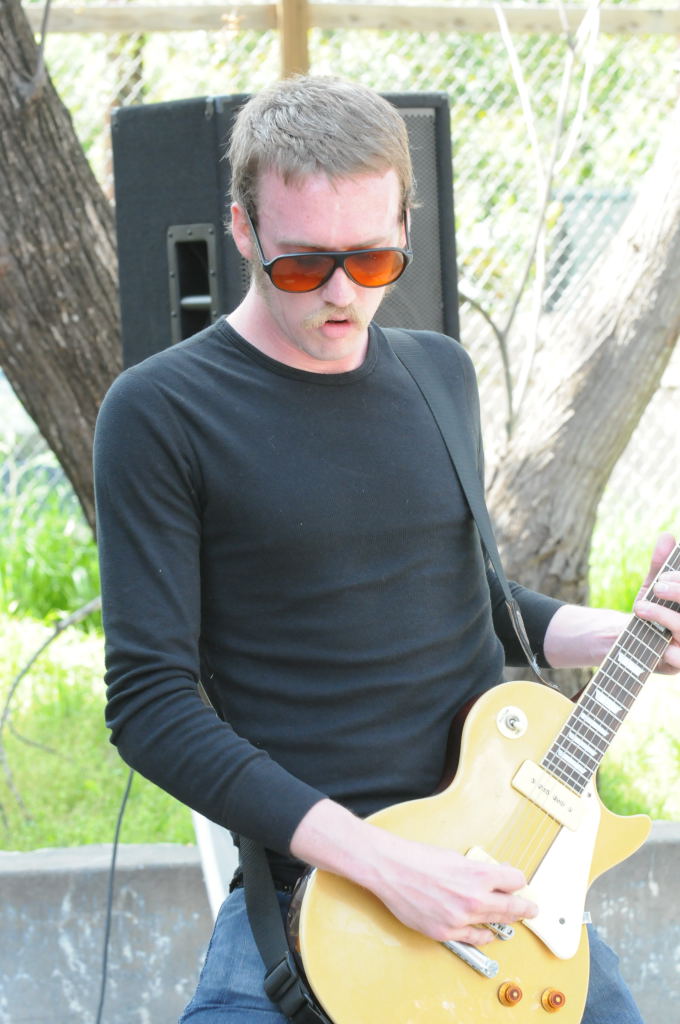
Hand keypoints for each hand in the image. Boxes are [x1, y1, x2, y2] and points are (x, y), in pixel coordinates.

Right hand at [360, 828, 538, 945]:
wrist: (391, 870)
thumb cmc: (418, 858)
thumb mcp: (455, 857)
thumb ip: (478, 870)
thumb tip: (493, 876)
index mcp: (479, 874)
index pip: (516, 881)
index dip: (518, 882)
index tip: (519, 884)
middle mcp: (474, 898)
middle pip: (512, 907)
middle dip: (525, 908)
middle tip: (532, 910)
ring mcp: (461, 918)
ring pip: (495, 924)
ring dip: (505, 922)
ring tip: (512, 922)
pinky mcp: (446, 932)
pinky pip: (474, 938)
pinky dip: (483, 935)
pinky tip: (487, 934)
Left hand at [633, 533, 679, 674]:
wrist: (633, 643)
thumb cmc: (652, 610)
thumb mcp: (654, 586)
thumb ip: (661, 566)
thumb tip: (666, 537)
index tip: (665, 576)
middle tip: (657, 587)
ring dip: (666, 617)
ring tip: (641, 607)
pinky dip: (673, 653)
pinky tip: (661, 647)